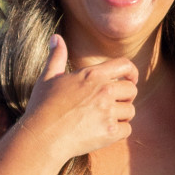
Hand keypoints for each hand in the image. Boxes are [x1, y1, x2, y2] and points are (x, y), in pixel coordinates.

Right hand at [22, 35, 138, 160]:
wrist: (42, 136)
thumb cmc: (42, 107)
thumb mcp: (48, 77)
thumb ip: (57, 56)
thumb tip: (56, 37)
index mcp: (92, 75)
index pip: (125, 65)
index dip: (131, 72)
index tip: (130, 79)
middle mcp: (104, 91)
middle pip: (131, 90)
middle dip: (126, 97)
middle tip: (113, 104)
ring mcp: (108, 112)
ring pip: (130, 111)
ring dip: (121, 116)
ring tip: (104, 119)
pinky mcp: (110, 132)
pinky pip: (127, 130)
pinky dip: (119, 132)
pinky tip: (104, 132)